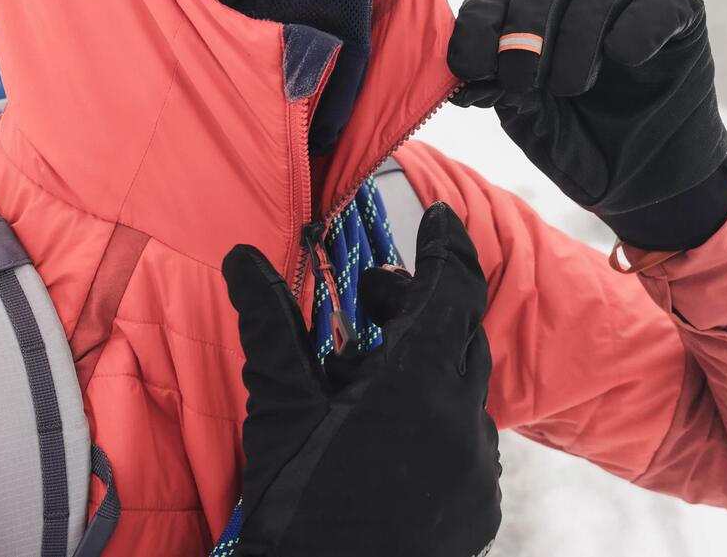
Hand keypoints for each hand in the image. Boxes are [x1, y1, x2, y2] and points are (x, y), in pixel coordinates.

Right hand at [224, 203, 500, 556]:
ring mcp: (479, 469)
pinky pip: (468, 440)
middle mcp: (463, 422)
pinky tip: (385, 439)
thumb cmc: (295, 505)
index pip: (452, 290)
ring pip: (463, 388)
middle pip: (459, 334)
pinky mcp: (482, 507)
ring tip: (361, 386)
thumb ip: (272, 325)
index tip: (437, 220)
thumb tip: (244, 258)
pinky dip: (435, 421)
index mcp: (417, 385)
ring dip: (423, 369)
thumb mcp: (280, 409)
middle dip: (417, 308)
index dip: (446, 248)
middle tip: (367, 305)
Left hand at [447, 0, 726, 230]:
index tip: (470, 68)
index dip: (477, 27)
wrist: (647, 185)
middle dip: (523, 32)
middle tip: (523, 80)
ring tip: (572, 87)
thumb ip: (505, 91)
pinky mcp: (679, 14)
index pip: (494, 0)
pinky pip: (657, 2)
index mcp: (529, 19)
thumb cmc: (583, 147)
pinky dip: (638, 26)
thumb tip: (470, 74)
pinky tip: (625, 57)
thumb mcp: (534, 124)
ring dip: (575, 38)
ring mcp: (627, 1)